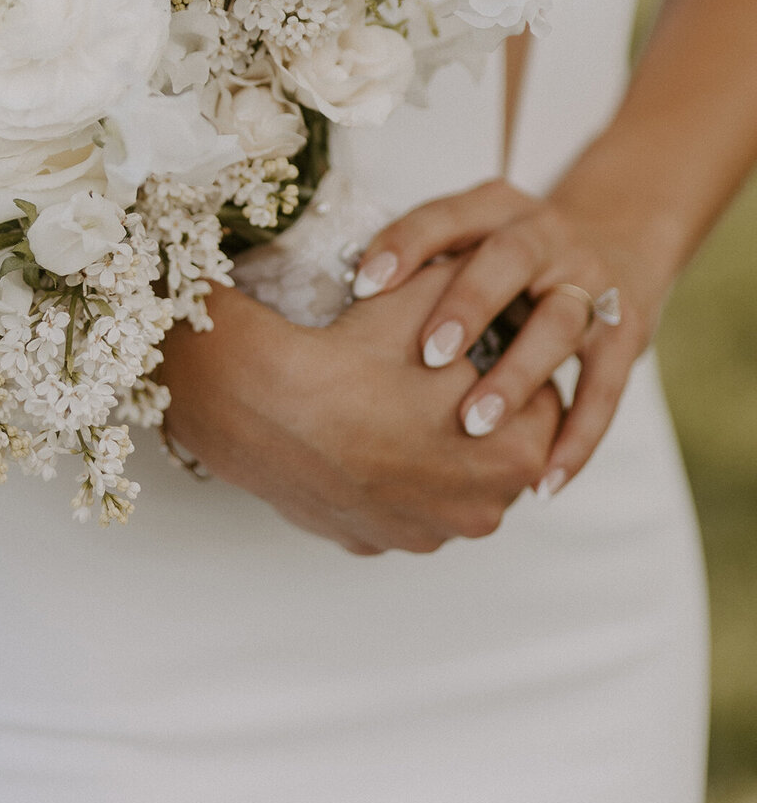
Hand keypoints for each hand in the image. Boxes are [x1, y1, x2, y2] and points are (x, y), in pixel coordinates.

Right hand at [159, 258, 561, 554]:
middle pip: (499, 451)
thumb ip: (477, 283)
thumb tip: (495, 259)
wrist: (260, 405)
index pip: (542, 404)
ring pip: (448, 485)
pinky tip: (360, 432)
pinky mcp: (372, 543)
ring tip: (396, 399)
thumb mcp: (430, 300)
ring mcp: (423, 536)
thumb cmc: (354, 353)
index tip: (482, 340)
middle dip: (480, 411)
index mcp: (512, 458)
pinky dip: (388, 476)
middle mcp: (479, 514)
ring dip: (437, 450)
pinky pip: (397, 506)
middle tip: (439, 368)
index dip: (513, 362)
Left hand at [349, 179, 668, 496]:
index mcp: (495, 207)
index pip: (445, 216)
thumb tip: (346, 311)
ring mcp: (592, 281)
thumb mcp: (467, 240)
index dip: (405, 246)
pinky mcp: (626, 332)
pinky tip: (544, 481)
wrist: (616, 237)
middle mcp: (546, 235)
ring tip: (475, 424)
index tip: (364, 286)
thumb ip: (422, 266)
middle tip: (431, 357)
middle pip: (508, 259)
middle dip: (469, 306)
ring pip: (559, 324)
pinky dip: (577, 438)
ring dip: (517, 376)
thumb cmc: (504, 257)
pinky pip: (605, 388)